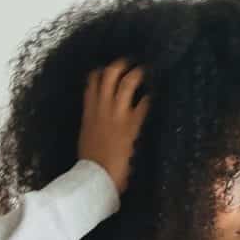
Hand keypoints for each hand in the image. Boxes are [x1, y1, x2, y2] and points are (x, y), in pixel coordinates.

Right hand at [78, 59, 150, 195]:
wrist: (96, 177)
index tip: (106, 67)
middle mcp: (101, 109)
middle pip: (108, 76)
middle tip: (128, 61)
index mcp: (88, 113)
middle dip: (118, 65)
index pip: (91, 83)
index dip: (99, 72)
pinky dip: (149, 99)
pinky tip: (154, 95)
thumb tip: (96, 123)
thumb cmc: (90, 163)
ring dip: (136, 74)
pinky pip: (143, 105)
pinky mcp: (131, 125)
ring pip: (126, 84)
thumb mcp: (85, 138)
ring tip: (143, 70)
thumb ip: (92, 125)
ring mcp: (117, 115)